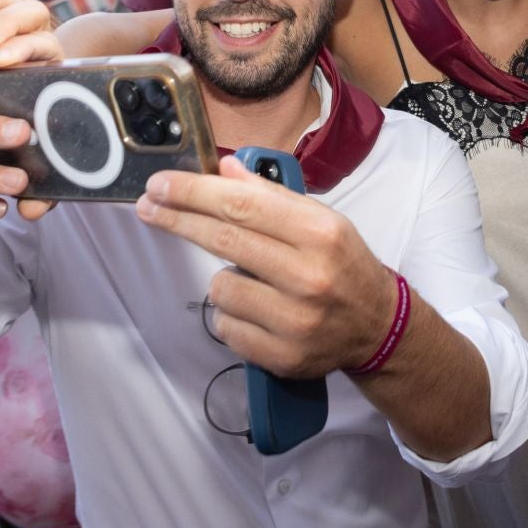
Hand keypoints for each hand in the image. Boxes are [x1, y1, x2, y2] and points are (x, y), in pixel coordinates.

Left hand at [137, 157, 397, 377]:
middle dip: (179, 219)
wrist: (378, 326)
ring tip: (252, 281)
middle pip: (224, 239)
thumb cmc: (343, 264)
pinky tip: (257, 311)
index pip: (243, 205)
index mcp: (321, 233)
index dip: (194, 193)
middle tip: (149, 206)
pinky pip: (226, 327)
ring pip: (220, 288)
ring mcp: (296, 320)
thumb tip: (225, 170)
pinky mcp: (282, 356)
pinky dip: (232, 316)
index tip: (160, 184)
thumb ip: (272, 196)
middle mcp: (310, 276)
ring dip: (224, 280)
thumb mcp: (321, 220)